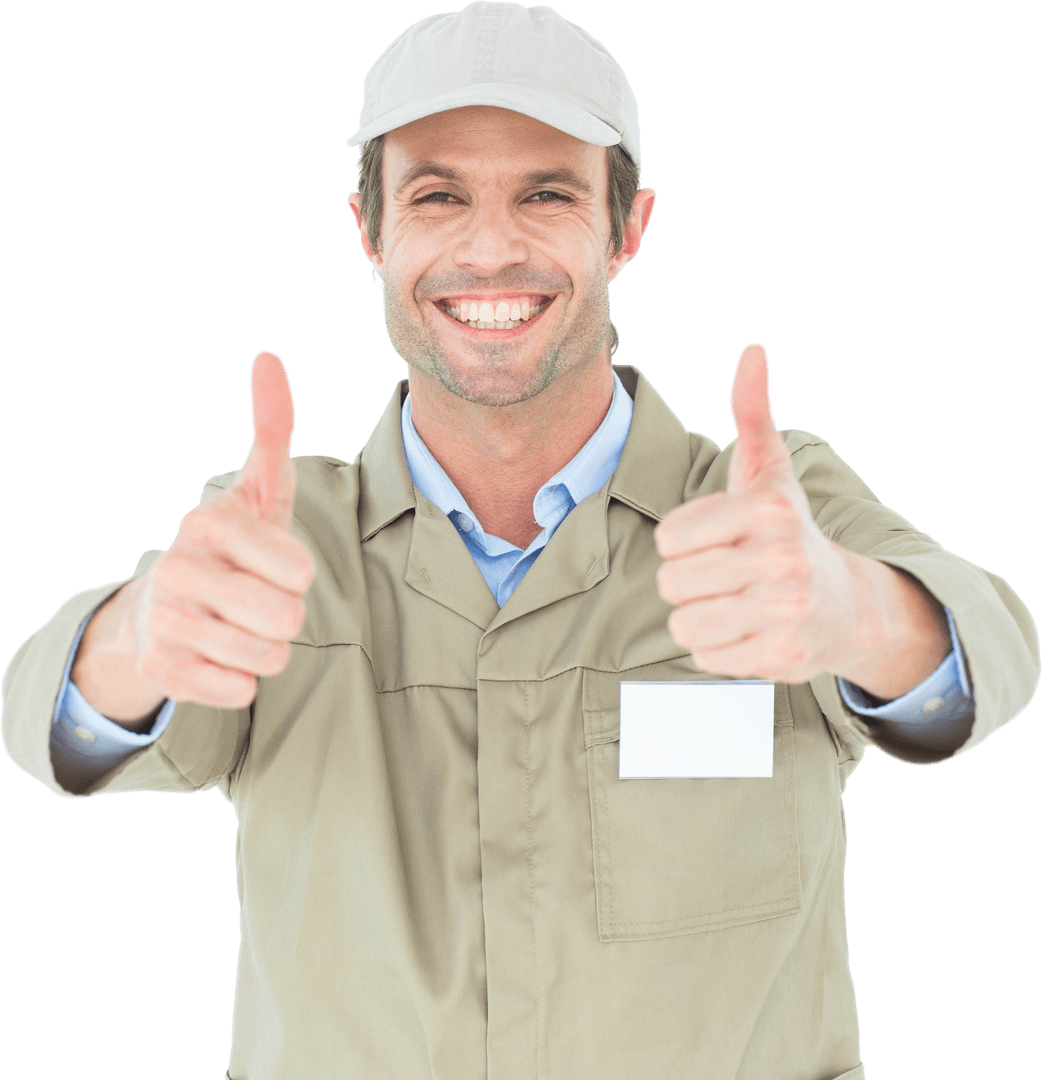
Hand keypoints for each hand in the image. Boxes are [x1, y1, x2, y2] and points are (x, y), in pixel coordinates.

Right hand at [127, 350, 315, 709]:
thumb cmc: (233, 544)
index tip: (278, 567)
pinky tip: (220, 655)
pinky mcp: (163, 670)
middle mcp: (180, 568)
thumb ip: (271, 426)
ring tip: (241, 626)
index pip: (295, 569)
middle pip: (286, 618)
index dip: (297, 574)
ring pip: (268, 657)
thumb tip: (268, 357)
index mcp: (209, 522)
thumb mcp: (257, 487)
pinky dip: (242, 679)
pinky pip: (240, 689)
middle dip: (287, 617)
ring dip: (268, 649)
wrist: (163, 607)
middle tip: (261, 603)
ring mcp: (167, 621)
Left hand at [654, 342, 862, 683]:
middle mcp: (783, 559)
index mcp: (770, 510)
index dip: (683, 541)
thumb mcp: (769, 472)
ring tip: (731, 604)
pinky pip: (705, 657)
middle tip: (724, 576)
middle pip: (671, 583)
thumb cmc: (787, 531)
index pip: (670, 538)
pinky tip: (746, 631)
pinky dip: (716, 648)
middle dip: (688, 581)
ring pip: (683, 624)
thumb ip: (752, 412)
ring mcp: (785, 612)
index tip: (716, 540)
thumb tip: (753, 351)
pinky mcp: (782, 658)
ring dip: (696, 617)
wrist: (846, 605)